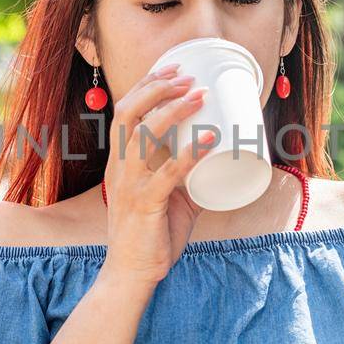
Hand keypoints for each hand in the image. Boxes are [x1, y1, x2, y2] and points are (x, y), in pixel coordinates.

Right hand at [100, 62, 216, 289]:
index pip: (125, 111)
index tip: (174, 67)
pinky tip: (210, 139)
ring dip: (173, 110)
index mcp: (120, 161)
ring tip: (199, 95)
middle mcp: (119, 168)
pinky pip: (167, 174)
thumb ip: (191, 178)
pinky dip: (189, 153)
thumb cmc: (151, 235)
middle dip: (158, 88)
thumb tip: (224, 159)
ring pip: (143, 135)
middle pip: (128, 113)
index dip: (147, 84)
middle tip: (189, 77)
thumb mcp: (172, 198)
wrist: (131, 275)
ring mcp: (129, 185)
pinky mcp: (144, 205)